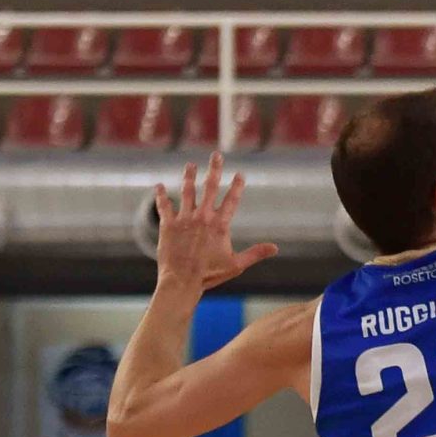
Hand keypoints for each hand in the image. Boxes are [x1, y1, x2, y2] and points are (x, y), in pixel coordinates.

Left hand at [152, 153, 279, 290]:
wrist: (182, 281)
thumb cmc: (210, 274)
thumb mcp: (236, 264)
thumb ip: (256, 253)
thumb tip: (276, 248)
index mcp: (220, 225)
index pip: (232, 199)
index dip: (237, 185)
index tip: (240, 174)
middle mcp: (203, 217)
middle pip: (210, 187)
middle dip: (214, 169)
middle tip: (216, 155)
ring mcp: (184, 219)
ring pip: (187, 192)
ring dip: (189, 177)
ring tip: (190, 165)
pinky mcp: (168, 225)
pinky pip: (165, 206)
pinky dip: (161, 196)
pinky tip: (159, 186)